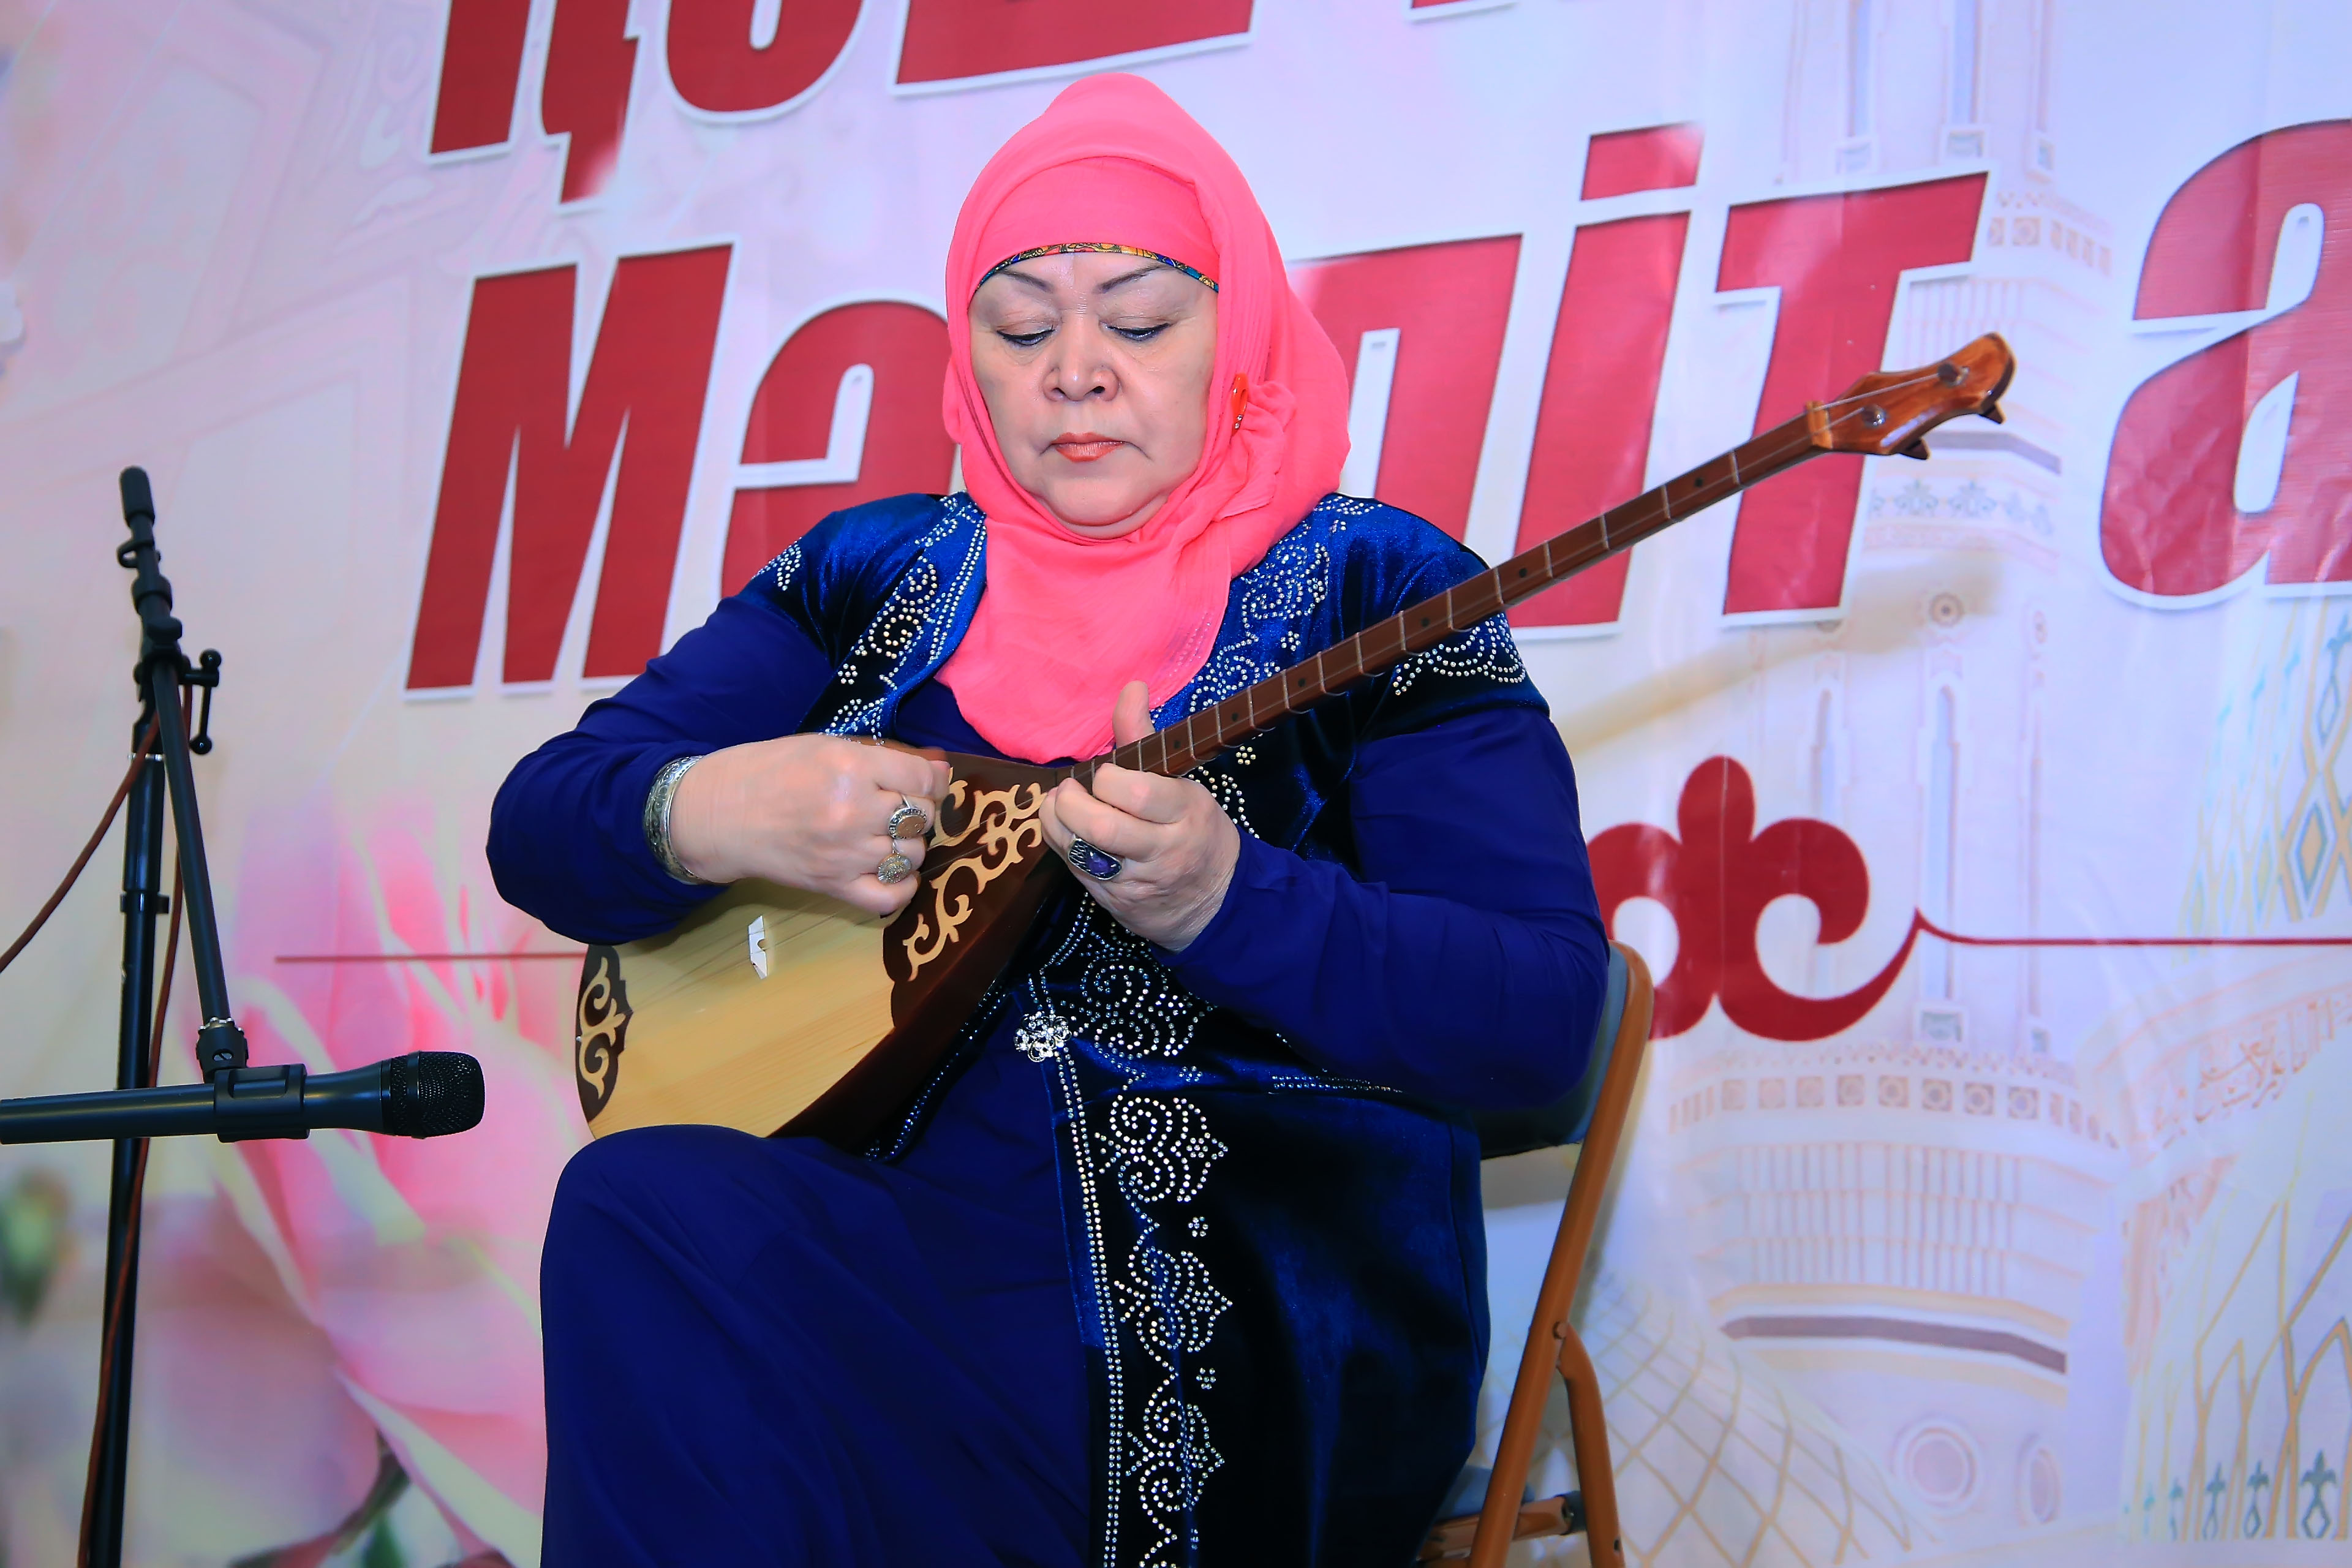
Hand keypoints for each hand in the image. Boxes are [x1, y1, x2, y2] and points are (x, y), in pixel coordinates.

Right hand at [666, 735, 951, 915]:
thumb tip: (940, 767)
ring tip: (886, 834)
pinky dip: (902, 886)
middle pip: (922, 816)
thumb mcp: (824, 746)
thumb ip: (882, 757)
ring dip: (909, 844)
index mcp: (850, 767)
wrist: (719, 815)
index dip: (931, 780)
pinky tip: (891, 870)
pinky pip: (892, 896)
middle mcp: (853, 811)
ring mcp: (845, 853)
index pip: (923, 780)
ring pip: (913, 854)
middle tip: (896, 806)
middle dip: (918, 810)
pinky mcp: (833, 886)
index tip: (922, 782)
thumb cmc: (769, 771)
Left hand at [1039, 681, 1238, 951]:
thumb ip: (1145, 739)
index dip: (1107, 779)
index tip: (1102, 772)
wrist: (1214, 900)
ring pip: (1084, 854)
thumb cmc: (1194, 829)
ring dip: (1057, 825)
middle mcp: (1163, 849)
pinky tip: (1066, 832)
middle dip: (1072, 804)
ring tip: (1057, 807)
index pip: (1138, 793)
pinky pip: (1078, 873)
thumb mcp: (1182, 784)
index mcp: (1185, 812)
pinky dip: (1064, 847)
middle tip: (1067, 790)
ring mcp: (1138, 881)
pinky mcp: (1117, 903)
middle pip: (1103, 827)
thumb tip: (1132, 687)